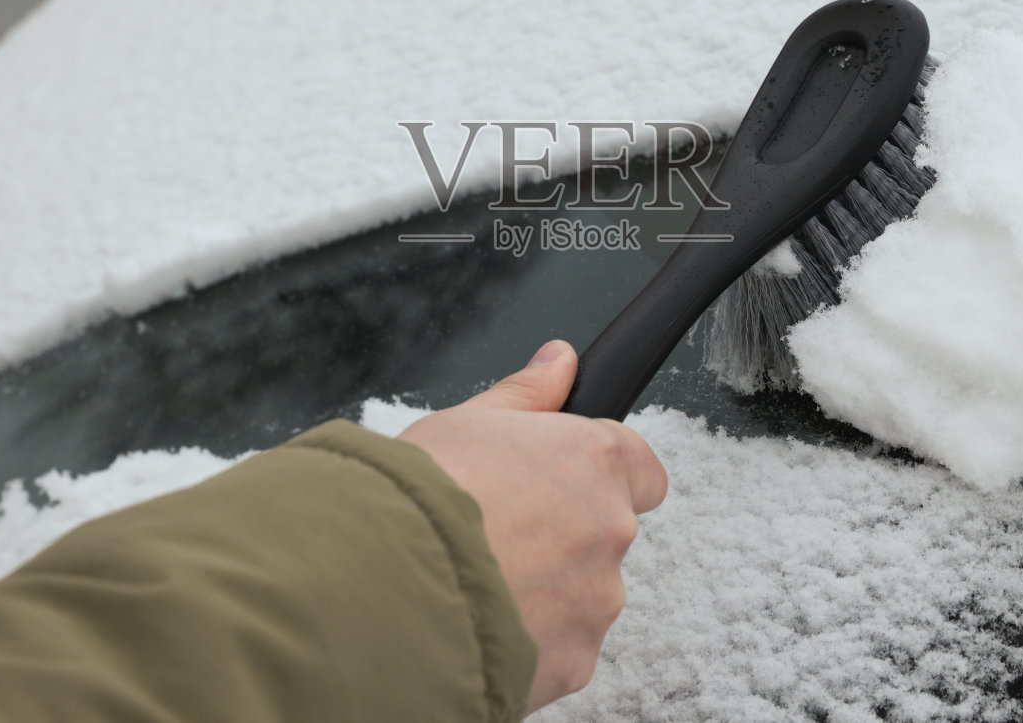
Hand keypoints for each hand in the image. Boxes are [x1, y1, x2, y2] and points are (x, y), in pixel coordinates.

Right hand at [398, 340, 666, 712]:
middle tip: (497, 532)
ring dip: (545, 590)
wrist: (381, 588)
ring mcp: (596, 602)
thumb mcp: (465, 422)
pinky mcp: (574, 662)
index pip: (641, 467)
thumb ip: (527, 394)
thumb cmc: (419, 500)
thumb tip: (559, 360)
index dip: (601, 474)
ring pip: (583, 594)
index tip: (562, 482)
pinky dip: (528, 640)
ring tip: (477, 580)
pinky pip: (561, 647)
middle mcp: (610, 530)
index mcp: (594, 461)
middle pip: (605, 533)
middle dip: (562, 535)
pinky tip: (478, 620)